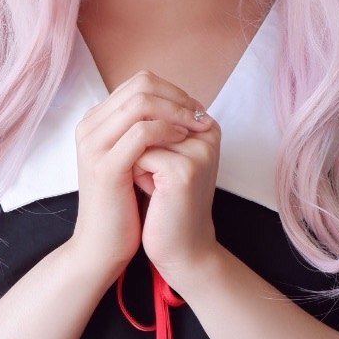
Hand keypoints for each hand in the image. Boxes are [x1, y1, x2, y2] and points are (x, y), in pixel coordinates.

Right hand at [69, 71, 214, 283]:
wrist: (102, 245)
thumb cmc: (124, 205)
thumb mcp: (134, 161)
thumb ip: (145, 132)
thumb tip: (181, 107)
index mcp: (96, 122)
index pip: (139, 83)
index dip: (173, 91)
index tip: (196, 110)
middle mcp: (90, 127)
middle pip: (140, 85)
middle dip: (177, 96)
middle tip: (200, 115)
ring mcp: (94, 145)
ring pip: (141, 102)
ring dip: (176, 112)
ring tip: (196, 128)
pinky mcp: (105, 166)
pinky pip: (141, 132)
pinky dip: (167, 132)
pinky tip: (183, 142)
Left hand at [132, 110, 221, 292]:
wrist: (179, 247)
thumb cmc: (165, 202)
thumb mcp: (163, 155)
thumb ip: (156, 123)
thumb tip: (130, 91)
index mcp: (205, 124)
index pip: (155, 102)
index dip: (140, 133)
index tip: (156, 163)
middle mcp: (208, 132)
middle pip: (148, 116)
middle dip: (136, 145)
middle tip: (152, 176)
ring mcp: (199, 150)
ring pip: (141, 134)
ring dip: (135, 160)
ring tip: (154, 185)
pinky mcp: (185, 169)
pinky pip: (140, 155)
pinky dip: (136, 175)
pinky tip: (153, 194)